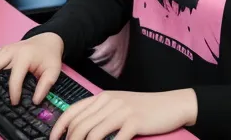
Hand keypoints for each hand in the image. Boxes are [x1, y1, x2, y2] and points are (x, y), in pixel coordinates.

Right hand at [0, 33, 63, 104]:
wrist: (48, 40)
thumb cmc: (49, 56)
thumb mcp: (54, 70)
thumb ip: (46, 86)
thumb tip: (36, 101)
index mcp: (26, 56)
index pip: (15, 77)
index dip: (13, 92)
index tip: (15, 102)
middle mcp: (13, 50)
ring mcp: (6, 48)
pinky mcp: (2, 49)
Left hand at [49, 89, 197, 139]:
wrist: (172, 104)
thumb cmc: (146, 108)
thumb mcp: (121, 105)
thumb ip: (101, 113)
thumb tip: (80, 130)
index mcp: (105, 97)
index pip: (73, 110)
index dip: (59, 127)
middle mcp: (111, 101)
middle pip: (80, 125)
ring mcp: (123, 111)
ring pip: (92, 134)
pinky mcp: (134, 121)